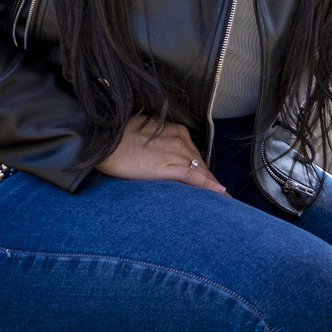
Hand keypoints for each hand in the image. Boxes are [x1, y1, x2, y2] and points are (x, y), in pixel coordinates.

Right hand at [95, 116, 226, 192]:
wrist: (105, 138)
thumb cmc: (119, 137)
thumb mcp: (144, 135)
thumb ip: (157, 144)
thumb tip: (158, 154)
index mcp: (175, 132)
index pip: (195, 155)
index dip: (205, 171)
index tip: (213, 183)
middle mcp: (180, 140)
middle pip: (201, 164)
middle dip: (212, 180)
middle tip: (223, 196)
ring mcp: (175, 152)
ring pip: (201, 171)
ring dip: (214, 186)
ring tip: (225, 200)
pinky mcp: (167, 165)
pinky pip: (193, 176)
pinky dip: (208, 185)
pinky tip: (219, 193)